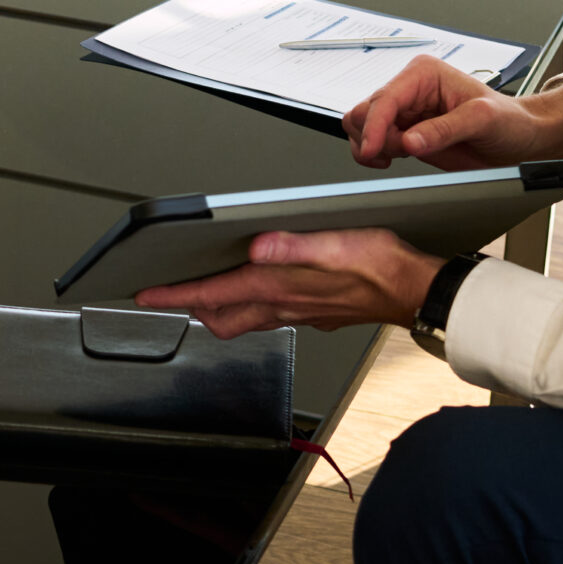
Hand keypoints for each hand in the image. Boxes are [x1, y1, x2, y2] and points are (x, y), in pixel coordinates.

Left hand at [135, 227, 444, 337]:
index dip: (174, 294)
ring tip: (198, 292)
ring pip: (241, 319)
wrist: (417, 291)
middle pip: (219, 315)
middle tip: (165, 293)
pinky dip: (247, 307)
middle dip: (188, 306)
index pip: (213, 295)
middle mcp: (283, 304)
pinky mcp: (312, 312)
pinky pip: (266, 316)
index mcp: (280, 286)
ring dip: (216, 308)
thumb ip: (294, 247)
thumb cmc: (384, 266)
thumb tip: (257, 245)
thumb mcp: (338, 245)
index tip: (145, 294)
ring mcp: (297, 312)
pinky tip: (253, 293)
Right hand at [343, 55, 562, 171]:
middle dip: (373, 137)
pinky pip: (372, 142)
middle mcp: (409, 89)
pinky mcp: (404, 133)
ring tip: (401, 156)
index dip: (374, 126)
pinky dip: (376, 154)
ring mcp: (405, 112)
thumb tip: (409, 140)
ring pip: (361, 127)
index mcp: (423, 74)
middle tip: (396, 155)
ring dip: (373, 147)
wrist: (520, 140)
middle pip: (364, 112)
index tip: (373, 151)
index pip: (384, 98)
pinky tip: (396, 159)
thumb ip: (445, 129)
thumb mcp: (483, 121)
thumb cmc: (510, 121)